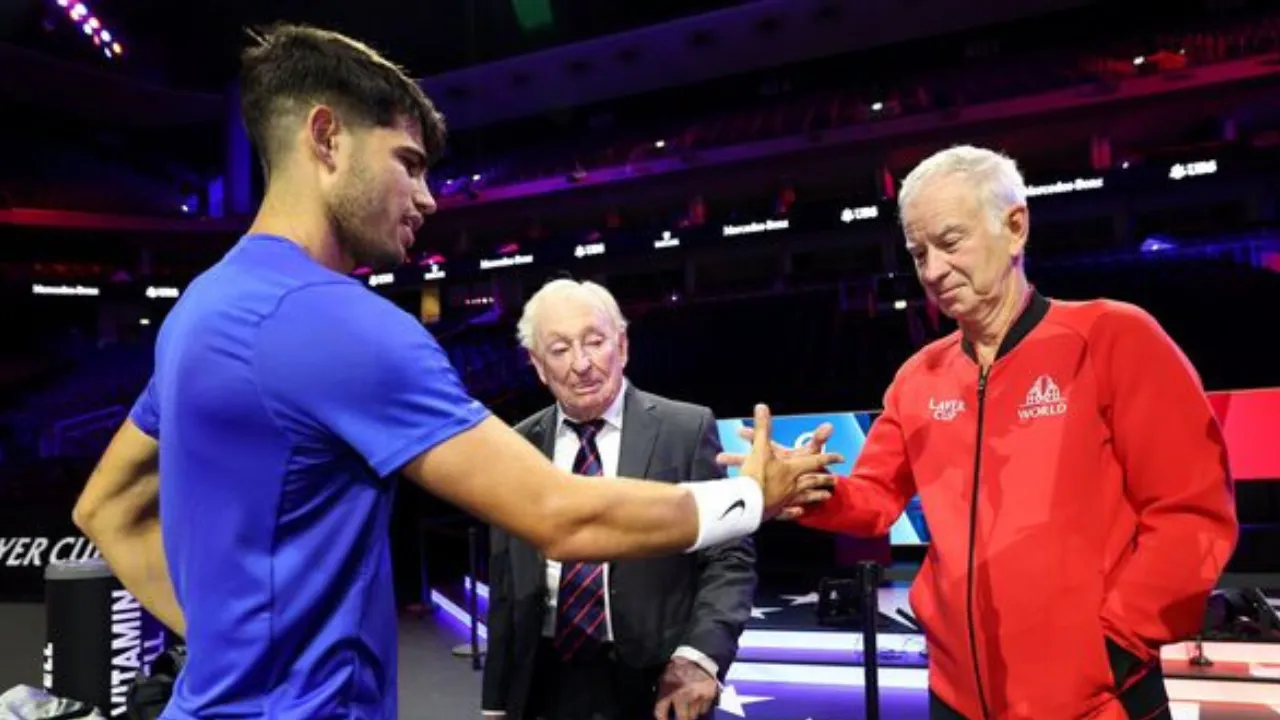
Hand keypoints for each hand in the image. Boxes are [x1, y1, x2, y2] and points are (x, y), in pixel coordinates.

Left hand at [653, 657, 717, 719]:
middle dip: (681, 718)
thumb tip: (664, 710)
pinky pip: (704, 710)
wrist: (697, 656)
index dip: (662, 719)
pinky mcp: (709, 696)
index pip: (661, 713)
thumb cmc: (678, 668)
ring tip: (690, 706)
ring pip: (694, 715)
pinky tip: (698, 700)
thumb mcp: (665, 679)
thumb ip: (663, 694)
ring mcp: (697, 697)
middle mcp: (682, 696)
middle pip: (682, 718)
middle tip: (681, 716)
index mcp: (668, 691)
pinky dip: (700, 708)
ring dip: (691, 713)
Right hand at [739, 404, 842, 519]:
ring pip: (805, 497)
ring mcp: (785, 500)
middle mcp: (793, 485)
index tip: (841, 457)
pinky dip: (795, 511)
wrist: (745, 503)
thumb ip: (762, 427)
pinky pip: (788, 512)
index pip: (814, 461)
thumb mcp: (759, 448)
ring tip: (826, 497)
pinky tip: (799, 512)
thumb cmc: (756, 476)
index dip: (828, 457)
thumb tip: (762, 406)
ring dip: (816, 496)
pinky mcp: (775, 512)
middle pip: (812, 481)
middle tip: (836, 480)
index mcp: (792, 469)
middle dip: (824, 479)